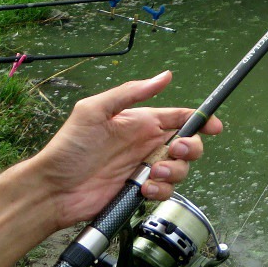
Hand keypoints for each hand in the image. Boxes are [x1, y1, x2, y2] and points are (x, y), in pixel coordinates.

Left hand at [30, 71, 222, 227]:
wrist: (53, 189)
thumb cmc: (69, 147)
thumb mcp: (95, 110)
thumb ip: (130, 92)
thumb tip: (165, 75)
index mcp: (141, 122)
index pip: (180, 117)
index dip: (201, 120)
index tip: (214, 126)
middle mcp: (147, 145)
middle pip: (189, 144)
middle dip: (191, 147)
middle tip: (176, 151)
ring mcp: (145, 169)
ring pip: (181, 168)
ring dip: (174, 171)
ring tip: (151, 174)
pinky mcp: (140, 191)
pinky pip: (165, 190)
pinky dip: (161, 190)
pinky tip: (144, 188)